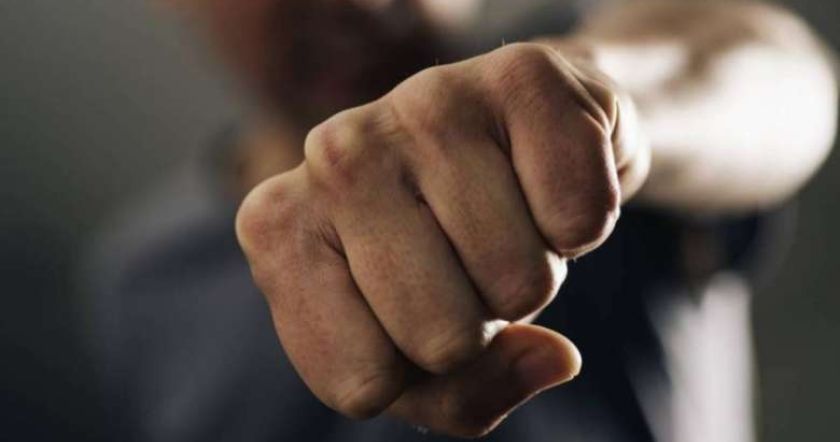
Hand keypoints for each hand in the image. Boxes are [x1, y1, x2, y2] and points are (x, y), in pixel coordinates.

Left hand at [236, 42, 648, 436]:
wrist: (513, 140)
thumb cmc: (448, 253)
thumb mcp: (423, 354)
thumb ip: (466, 395)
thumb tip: (555, 359)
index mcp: (277, 230)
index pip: (361, 383)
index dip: (416, 371)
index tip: (416, 308)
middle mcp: (330, 154)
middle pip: (441, 339)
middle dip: (483, 321)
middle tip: (471, 259)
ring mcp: (421, 102)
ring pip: (518, 283)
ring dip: (535, 270)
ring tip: (506, 215)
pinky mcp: (519, 75)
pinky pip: (580, 218)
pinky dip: (584, 220)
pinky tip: (544, 176)